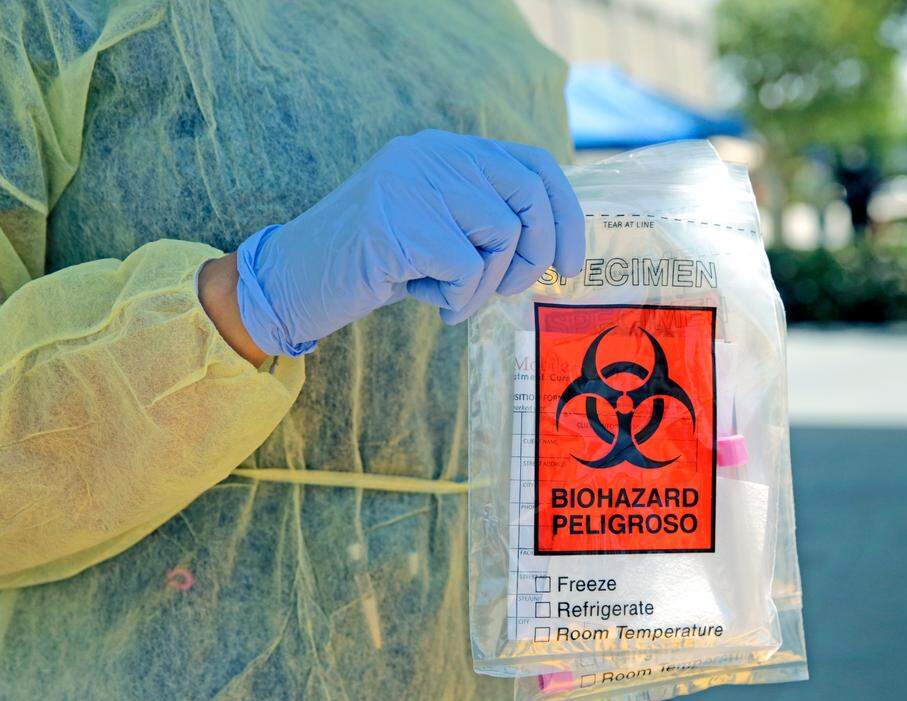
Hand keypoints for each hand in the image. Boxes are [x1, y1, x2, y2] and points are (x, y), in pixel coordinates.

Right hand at [234, 129, 584, 355]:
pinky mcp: (399, 224)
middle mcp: (431, 153)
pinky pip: (469, 269)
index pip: (534, 164)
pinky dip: (459, 300)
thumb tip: (557, 241)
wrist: (293, 281)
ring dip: (487, 286)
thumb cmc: (373, 263)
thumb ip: (485, 216)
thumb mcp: (437, 226)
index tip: (570, 264)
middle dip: (534, 256)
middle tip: (510, 292)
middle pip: (529, 196)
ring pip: (502, 235)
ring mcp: (413, 183)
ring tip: (449, 298)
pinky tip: (427, 303)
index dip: (565, 215)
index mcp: (445, 148)